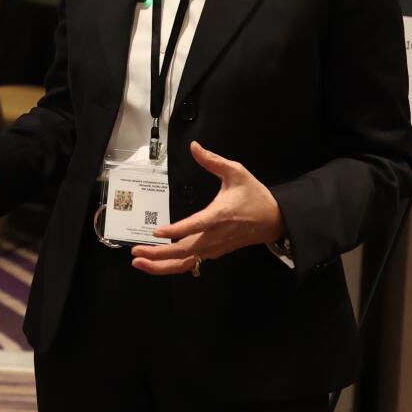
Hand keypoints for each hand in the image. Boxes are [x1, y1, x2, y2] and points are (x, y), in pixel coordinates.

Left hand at [130, 141, 283, 276]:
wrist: (275, 220)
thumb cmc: (254, 195)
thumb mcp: (237, 172)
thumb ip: (213, 161)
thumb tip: (194, 147)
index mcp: (219, 215)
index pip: (195, 226)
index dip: (176, 230)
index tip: (156, 232)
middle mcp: (215, 236)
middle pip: (185, 251)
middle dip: (159, 254)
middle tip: (135, 252)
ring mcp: (215, 247)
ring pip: (186, 262)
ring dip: (162, 265)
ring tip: (139, 261)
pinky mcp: (215, 252)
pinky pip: (192, 263)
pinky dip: (173, 265)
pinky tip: (157, 263)